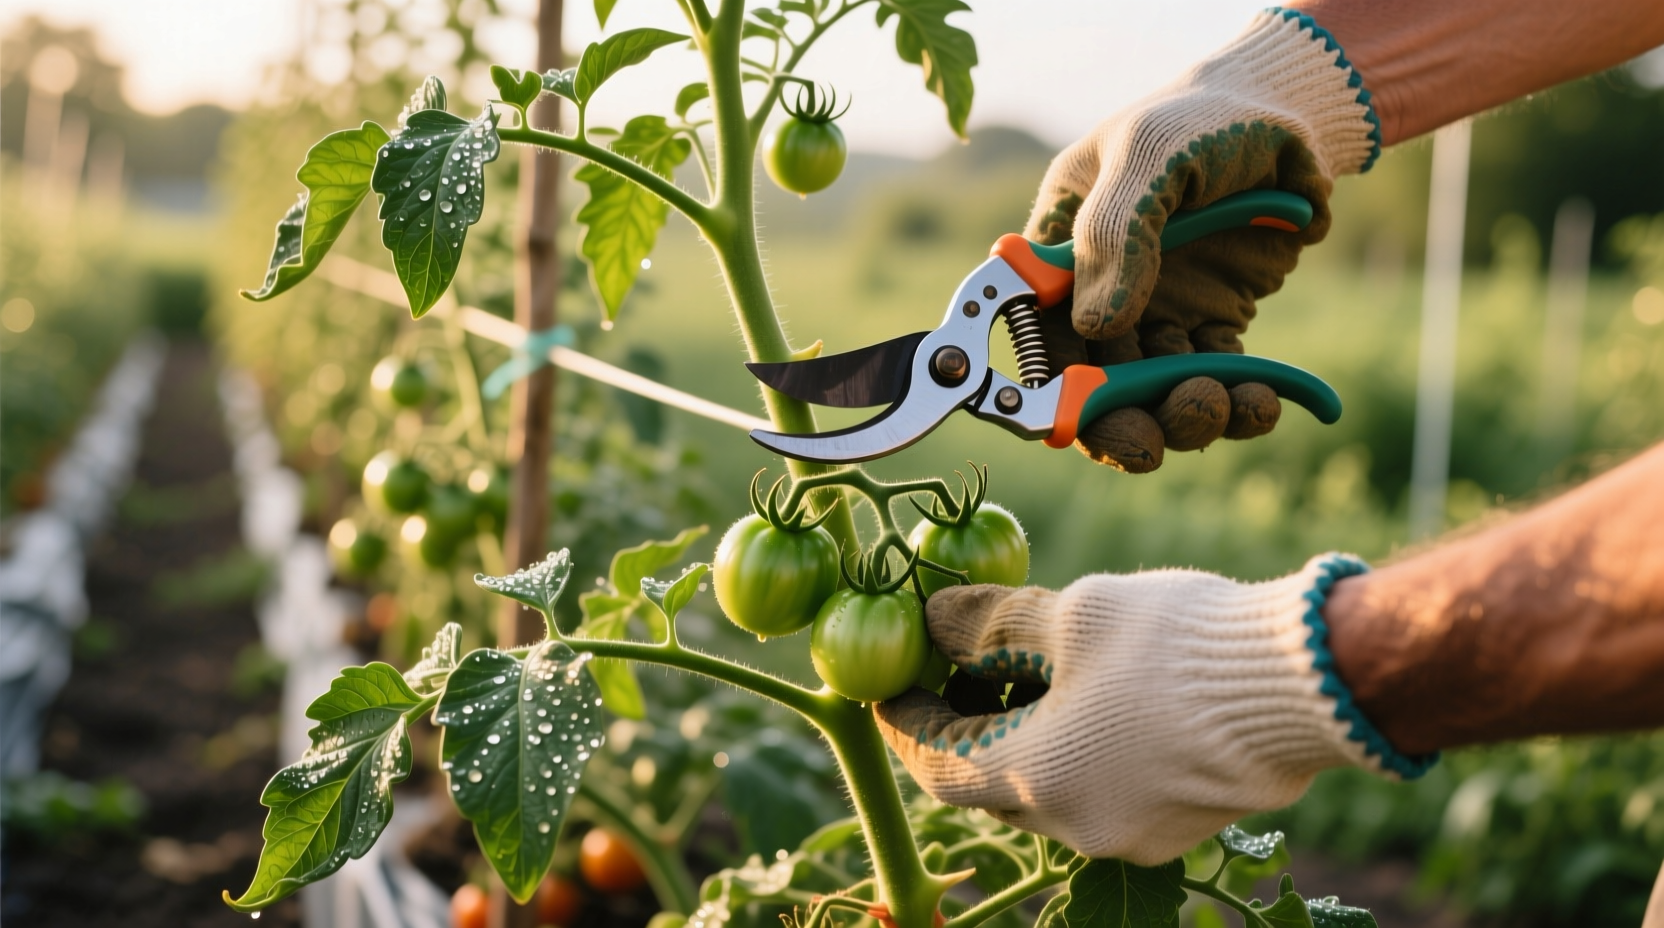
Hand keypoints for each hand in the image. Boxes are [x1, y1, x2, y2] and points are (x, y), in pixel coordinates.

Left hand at [874, 555, 1434, 864]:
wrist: (1310, 683)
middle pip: (990, 785)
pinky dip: (1078, 752)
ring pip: (1051, 791)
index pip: (937, 767)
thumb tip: (931, 619)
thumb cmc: (1176, 645)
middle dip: (967, 727)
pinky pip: (1103, 793)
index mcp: (1035, 780)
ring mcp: (1132, 836)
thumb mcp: (1069, 613)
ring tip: (1030, 670)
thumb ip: (989, 623)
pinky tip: (1094, 696)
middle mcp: (1076, 827)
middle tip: (960, 667)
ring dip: (1027, 738)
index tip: (893, 686)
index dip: (907, 724)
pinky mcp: (1178, 827)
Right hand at [1028, 9, 1378, 471]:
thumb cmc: (1199, 121)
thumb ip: (1117, 235)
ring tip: (1224, 405)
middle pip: (1093, 384)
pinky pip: (1219, 380)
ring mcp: (1157, 313)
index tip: (1072, 417)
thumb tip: (1099, 326)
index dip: (1048, 386)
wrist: (1287, 116)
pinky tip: (1265, 401)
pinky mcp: (1214, 323)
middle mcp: (1100, 293)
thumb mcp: (1149, 156)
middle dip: (1120, 423)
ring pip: (1156, 393)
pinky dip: (1242, 403)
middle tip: (1150, 445)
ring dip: (1185, 417)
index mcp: (1058, 253)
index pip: (1038, 334)